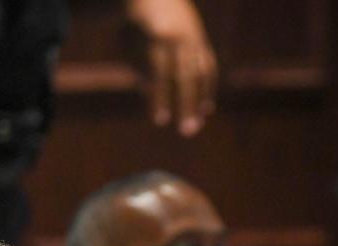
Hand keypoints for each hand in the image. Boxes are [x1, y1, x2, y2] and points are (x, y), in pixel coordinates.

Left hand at [125, 0, 216, 134]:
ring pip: (201, 75)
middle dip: (186, 106)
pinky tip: (205, 109)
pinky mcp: (202, 42)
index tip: (159, 121)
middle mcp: (181, 39)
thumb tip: (152, 94)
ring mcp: (195, 39)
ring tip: (195, 125)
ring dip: (199, 102)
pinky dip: (207, 90)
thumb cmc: (135, 22)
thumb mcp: (129, 42)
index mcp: (158, 37)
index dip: (160, 98)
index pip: (160, 74)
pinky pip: (209, 69)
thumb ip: (139, 68)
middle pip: (186, 77)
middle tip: (186, 132)